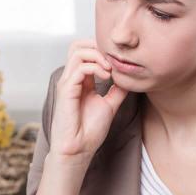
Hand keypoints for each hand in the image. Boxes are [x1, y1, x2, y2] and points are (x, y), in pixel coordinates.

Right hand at [49, 39, 128, 161]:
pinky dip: (95, 67)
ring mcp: (67, 83)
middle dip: (98, 47)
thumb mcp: (109, 105)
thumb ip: (117, 90)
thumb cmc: (90, 131)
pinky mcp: (66, 90)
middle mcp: (71, 79)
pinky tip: (107, 77)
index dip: (102, 51)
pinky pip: (79, 68)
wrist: (79, 149)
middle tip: (113, 61)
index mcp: (80, 81)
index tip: (118, 62)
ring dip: (98, 56)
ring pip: (77, 51)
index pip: (85, 52)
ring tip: (110, 70)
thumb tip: (129, 78)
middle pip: (78, 46)